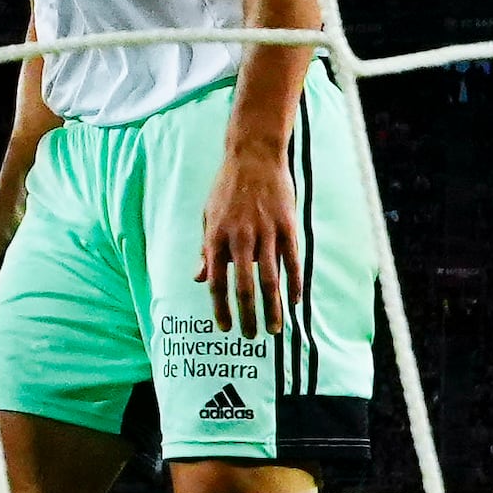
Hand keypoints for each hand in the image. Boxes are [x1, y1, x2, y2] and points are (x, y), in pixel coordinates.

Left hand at [194, 142, 305, 337]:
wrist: (253, 156)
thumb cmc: (227, 188)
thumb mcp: (207, 216)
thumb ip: (205, 250)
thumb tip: (199, 278)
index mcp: (216, 237)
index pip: (217, 282)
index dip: (220, 308)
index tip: (225, 328)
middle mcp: (239, 238)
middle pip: (243, 287)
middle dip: (248, 316)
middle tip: (252, 336)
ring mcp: (265, 232)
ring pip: (270, 280)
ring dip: (272, 308)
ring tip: (274, 329)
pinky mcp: (287, 226)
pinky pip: (292, 262)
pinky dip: (294, 285)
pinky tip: (294, 302)